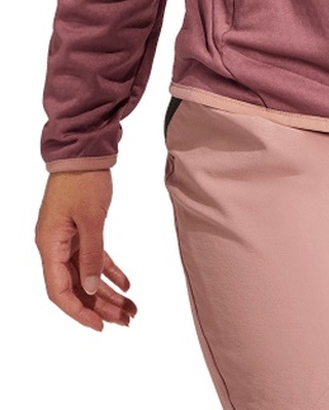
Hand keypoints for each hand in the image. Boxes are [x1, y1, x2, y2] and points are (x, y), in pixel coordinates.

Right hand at [34, 169, 137, 330]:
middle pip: (75, 287)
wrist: (84, 151)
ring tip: (131, 309)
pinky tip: (127, 284)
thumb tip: (91, 289)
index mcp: (49, 246)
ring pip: (86, 276)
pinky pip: (94, 258)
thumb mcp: (91, 218)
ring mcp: (67, 239)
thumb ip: (92, 254)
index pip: (59, 291)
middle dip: (100, 307)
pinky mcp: (80, 230)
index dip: (79, 311)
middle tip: (126, 321)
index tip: (100, 326)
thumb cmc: (83, 180)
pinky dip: (109, 271)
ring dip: (107, 293)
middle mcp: (54, 246)